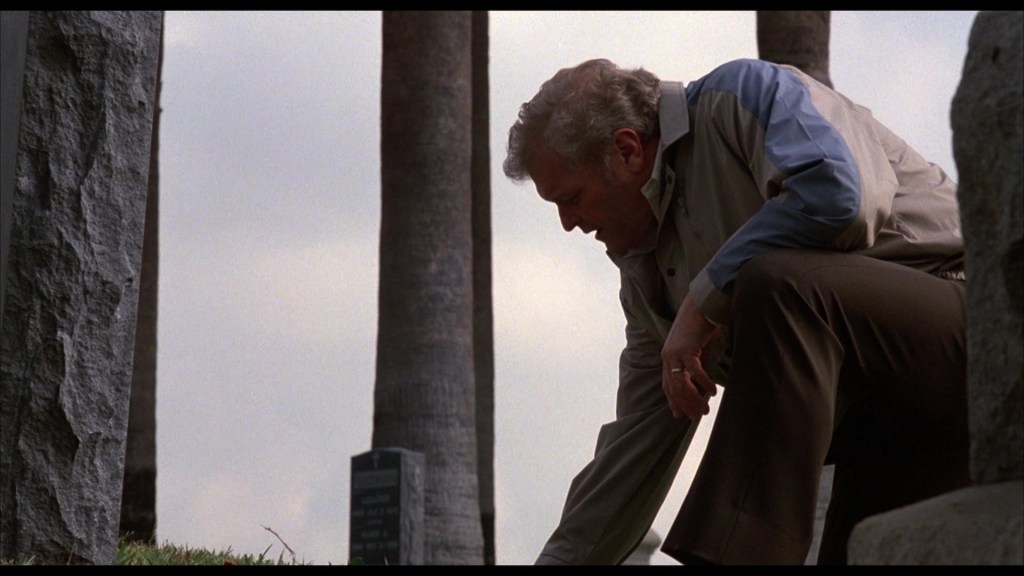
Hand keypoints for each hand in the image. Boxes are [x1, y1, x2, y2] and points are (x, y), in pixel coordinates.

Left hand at [662, 293, 720, 419]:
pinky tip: (712, 392)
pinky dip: (703, 383)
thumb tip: (701, 384)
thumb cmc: (701, 325)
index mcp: (668, 357)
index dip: (673, 401)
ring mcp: (675, 353)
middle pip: (673, 388)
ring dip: (694, 399)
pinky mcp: (686, 348)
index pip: (667, 384)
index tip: (680, 415)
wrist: (701, 304)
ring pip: (681, 383)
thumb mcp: (697, 348)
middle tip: (697, 418)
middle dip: (685, 405)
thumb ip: (696, 364)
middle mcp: (668, 356)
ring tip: (704, 410)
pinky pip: (694, 371)